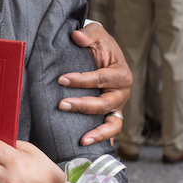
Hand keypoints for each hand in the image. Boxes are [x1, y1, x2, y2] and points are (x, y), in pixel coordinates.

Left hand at [59, 22, 131, 144]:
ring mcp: (116, 107)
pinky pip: (109, 132)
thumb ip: (87, 34)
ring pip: (113, 124)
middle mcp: (121, 93)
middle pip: (105, 104)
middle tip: (61, 105)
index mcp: (121, 73)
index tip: (62, 80)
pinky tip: (89, 148)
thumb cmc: (96, 45)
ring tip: (82, 139)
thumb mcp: (95, 34)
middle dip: (83, 105)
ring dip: (97, 132)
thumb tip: (76, 37)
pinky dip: (102, 140)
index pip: (101, 79)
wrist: (98, 53)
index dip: (82, 80)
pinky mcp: (109, 116)